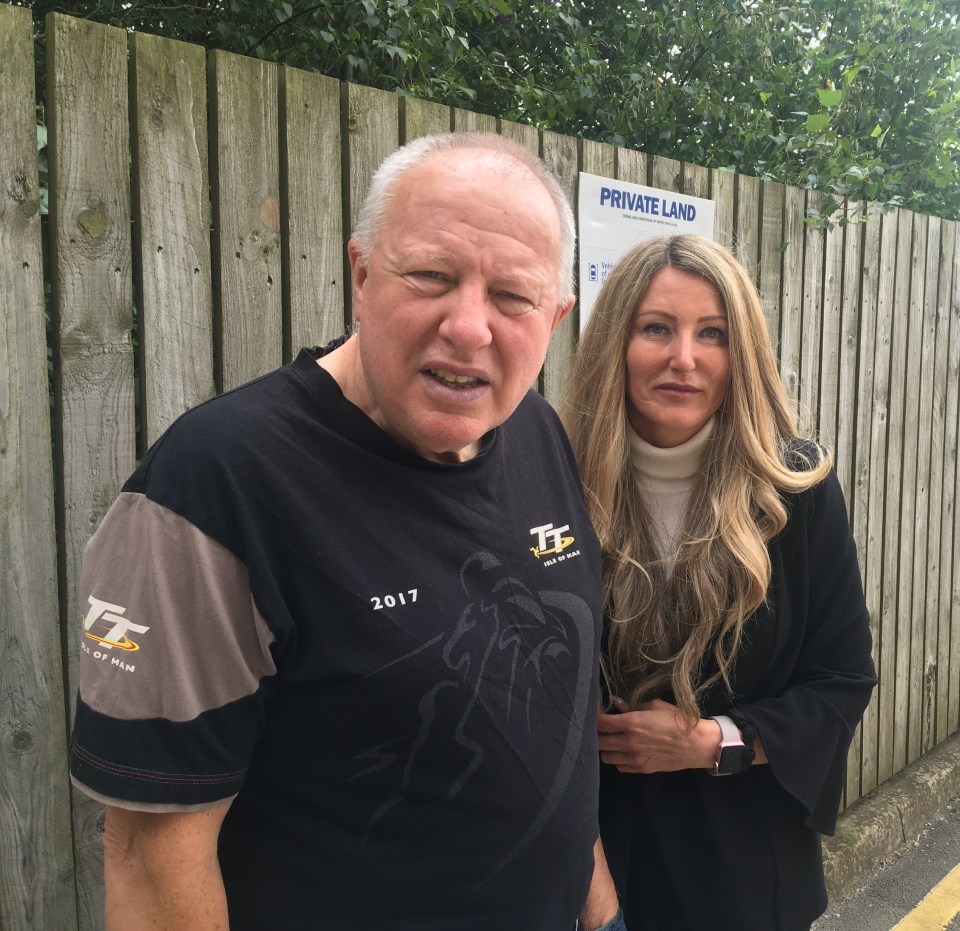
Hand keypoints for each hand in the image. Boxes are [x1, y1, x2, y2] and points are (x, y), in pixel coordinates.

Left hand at [597, 697, 717, 773]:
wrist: (696, 744)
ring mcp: (634, 758)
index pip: (601, 723)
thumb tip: (616, 703)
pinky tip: (623, 751)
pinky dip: (618, 759)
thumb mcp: (655, 706)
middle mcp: (629, 742)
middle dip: (598, 735)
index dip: (596, 718)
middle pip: (599, 742)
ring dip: (606, 748)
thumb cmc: (677, 720)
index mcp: (632, 723)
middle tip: (603, 729)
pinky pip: (619, 766)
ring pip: (606, 757)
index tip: (598, 715)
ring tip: (612, 741)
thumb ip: (632, 706)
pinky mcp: (641, 769)